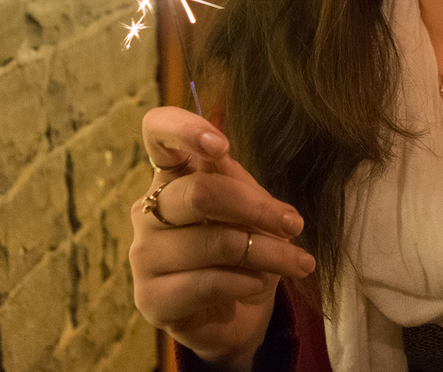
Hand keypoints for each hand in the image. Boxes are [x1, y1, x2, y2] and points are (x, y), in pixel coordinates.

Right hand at [129, 106, 316, 370]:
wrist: (235, 313)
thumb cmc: (242, 249)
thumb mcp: (251, 211)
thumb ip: (248, 194)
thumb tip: (269, 209)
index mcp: (172, 175)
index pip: (157, 132)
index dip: (184, 129)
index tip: (221, 148)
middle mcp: (149, 209)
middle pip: (200, 193)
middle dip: (258, 209)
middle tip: (294, 224)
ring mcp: (144, 255)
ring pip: (215, 243)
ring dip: (269, 254)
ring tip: (297, 262)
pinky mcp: (150, 298)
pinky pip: (208, 284)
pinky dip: (246, 283)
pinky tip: (259, 285)